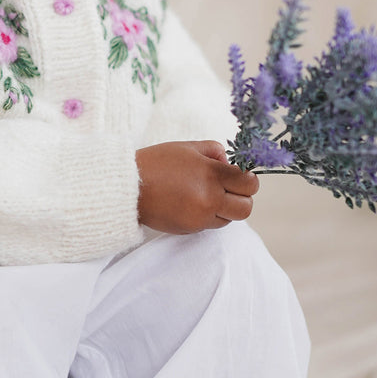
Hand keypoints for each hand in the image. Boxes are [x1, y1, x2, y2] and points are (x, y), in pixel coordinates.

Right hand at [135, 140, 258, 233]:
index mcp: (210, 174)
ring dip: (225, 208)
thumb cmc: (155, 163)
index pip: (249, 183)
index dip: (247, 178)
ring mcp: (200, 217)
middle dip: (242, 197)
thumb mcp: (187, 147)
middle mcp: (209, 198)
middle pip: (246, 207)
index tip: (240, 175)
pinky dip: (209, 216)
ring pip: (230, 219)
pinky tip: (193, 204)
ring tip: (207, 195)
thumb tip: (230, 164)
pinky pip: (211, 225)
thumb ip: (214, 151)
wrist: (127, 188)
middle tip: (229, 188)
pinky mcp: (190, 229)